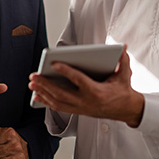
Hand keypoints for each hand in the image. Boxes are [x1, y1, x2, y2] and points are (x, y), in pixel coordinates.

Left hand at [28, 46, 144, 126]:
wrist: (126, 110)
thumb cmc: (122, 90)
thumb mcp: (124, 74)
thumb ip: (122, 60)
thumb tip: (122, 46)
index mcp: (97, 92)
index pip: (78, 80)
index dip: (66, 71)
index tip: (53, 63)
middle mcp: (87, 102)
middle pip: (62, 93)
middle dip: (46, 85)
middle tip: (34, 76)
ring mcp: (81, 108)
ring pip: (58, 102)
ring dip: (43, 93)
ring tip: (32, 84)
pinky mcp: (78, 112)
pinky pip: (59, 108)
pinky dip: (47, 102)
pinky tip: (37, 96)